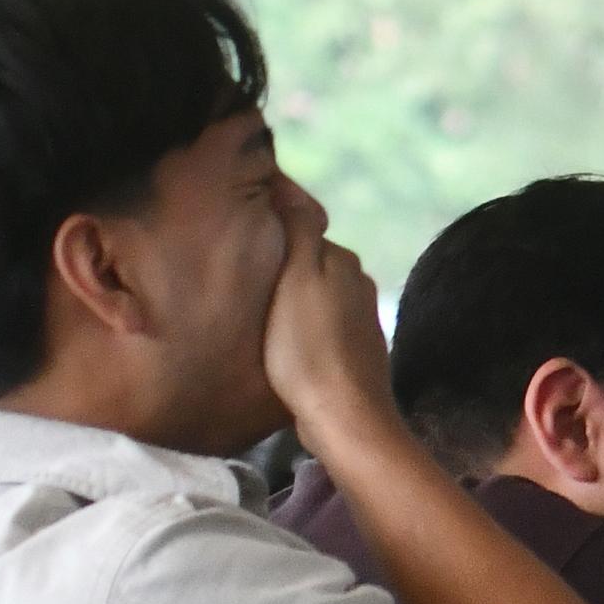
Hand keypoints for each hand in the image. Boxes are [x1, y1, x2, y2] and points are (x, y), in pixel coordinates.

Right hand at [257, 180, 397, 443]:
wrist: (344, 419)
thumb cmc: (308, 349)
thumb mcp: (296, 278)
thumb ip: (298, 230)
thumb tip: (288, 184)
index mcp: (342, 260)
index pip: (302, 227)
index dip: (272, 228)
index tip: (242, 230)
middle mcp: (359, 284)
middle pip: (310, 262)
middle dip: (284, 263)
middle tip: (244, 273)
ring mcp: (362, 320)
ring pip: (316, 295)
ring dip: (293, 298)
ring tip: (258, 309)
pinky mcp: (357, 353)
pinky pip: (323, 327)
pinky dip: (305, 327)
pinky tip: (287, 342)